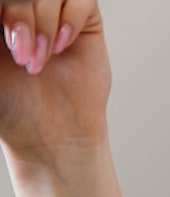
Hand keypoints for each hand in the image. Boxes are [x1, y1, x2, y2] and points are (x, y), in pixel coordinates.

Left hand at [0, 0, 107, 158]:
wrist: (52, 134)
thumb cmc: (10, 104)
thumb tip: (6, 7)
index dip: (5, 11)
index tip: (2, 40)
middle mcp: (23, 8)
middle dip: (20, 18)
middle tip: (21, 57)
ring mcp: (55, 13)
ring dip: (43, 25)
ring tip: (41, 60)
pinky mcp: (85, 22)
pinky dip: (70, 21)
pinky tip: (62, 47)